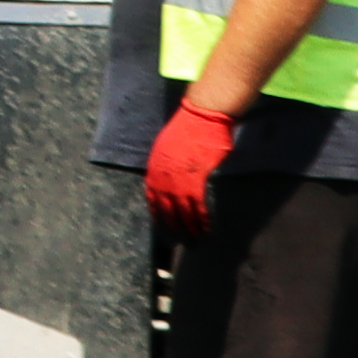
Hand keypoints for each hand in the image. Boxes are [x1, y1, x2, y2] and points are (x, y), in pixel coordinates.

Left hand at [143, 99, 238, 230]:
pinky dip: (202, 219)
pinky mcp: (196, 179)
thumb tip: (172, 177)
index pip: (151, 199)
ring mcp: (178, 179)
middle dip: (172, 229)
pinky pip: (197, 206)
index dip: (158, 215)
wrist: (202, 115)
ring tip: (195, 242)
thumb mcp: (168, 146)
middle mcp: (162, 176)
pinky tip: (206, 228)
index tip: (164, 229)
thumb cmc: (189, 127)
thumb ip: (167, 164)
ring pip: (182, 212)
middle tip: (179, 243)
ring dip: (189, 229)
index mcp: (154, 168)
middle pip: (165, 210)